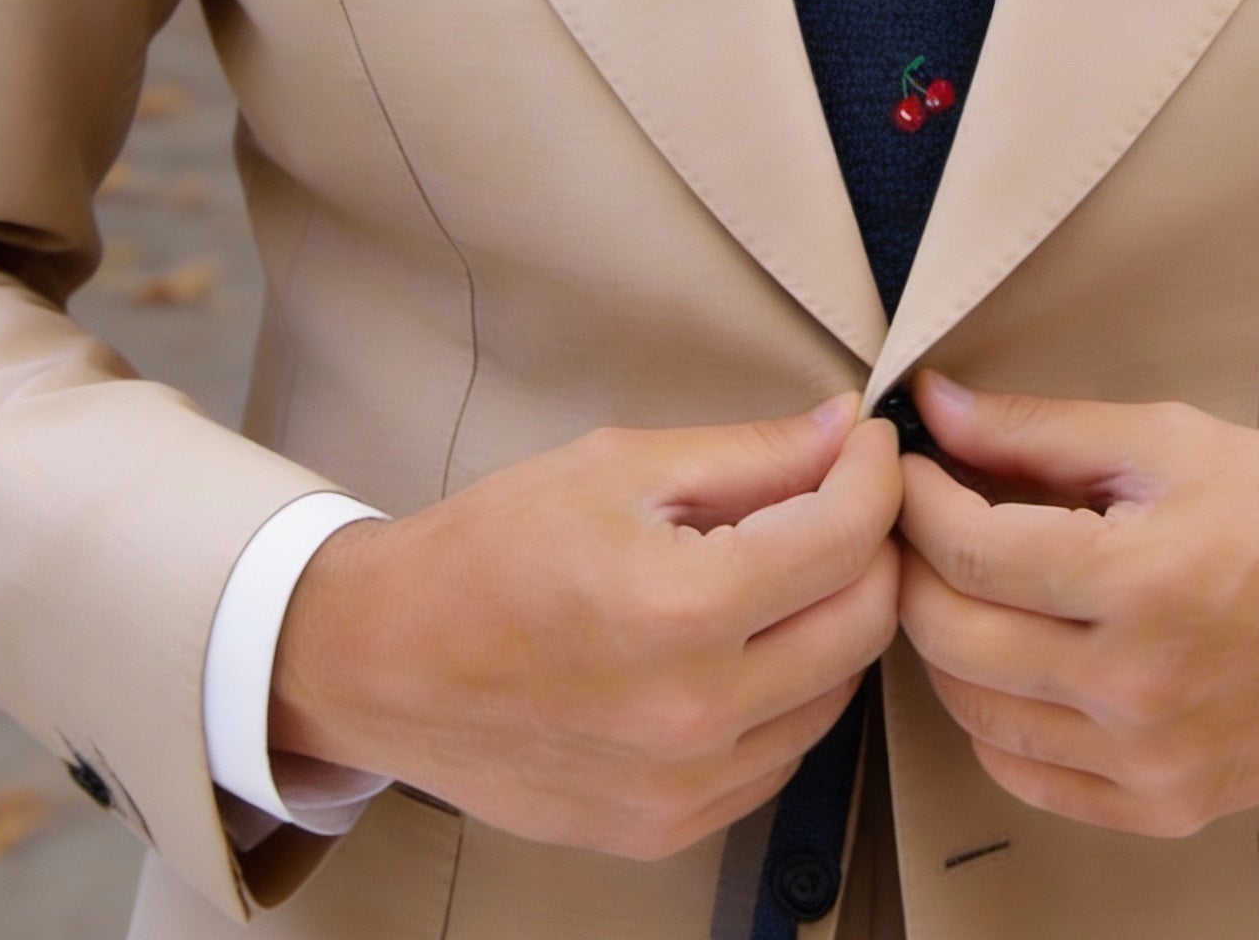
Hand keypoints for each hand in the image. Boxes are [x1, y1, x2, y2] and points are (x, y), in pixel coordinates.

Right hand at [270, 395, 901, 858]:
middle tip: (841, 498)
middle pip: (865, 622)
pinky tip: (745, 643)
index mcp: (681, 609)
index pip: (847, 536)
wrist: (383, 662)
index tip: (868, 445)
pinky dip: (790, 692)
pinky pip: (782, 754)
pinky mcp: (669, 827)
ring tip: (787, 567)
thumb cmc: (489, 551)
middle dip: (872, 545)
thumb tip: (846, 431)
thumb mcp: (619, 468)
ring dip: (835, 620)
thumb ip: (751, 454)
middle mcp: (695, 713)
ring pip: (836, 694)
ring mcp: (685, 787)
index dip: (875, 474)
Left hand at [896, 373, 1258, 837]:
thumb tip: (936, 406)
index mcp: (1138, 581)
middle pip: (952, 636)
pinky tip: (1008, 663)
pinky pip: (1026, 777)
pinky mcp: (1164, 804)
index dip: (915, 500)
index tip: (907, 468)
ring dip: (944, 642)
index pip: (967, 549)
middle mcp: (1137, 686)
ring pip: (974, 712)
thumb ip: (1038, 429)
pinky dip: (992, 721)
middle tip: (919, 522)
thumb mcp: (1169, 440)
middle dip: (914, 567)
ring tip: (963, 584)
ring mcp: (1148, 759)